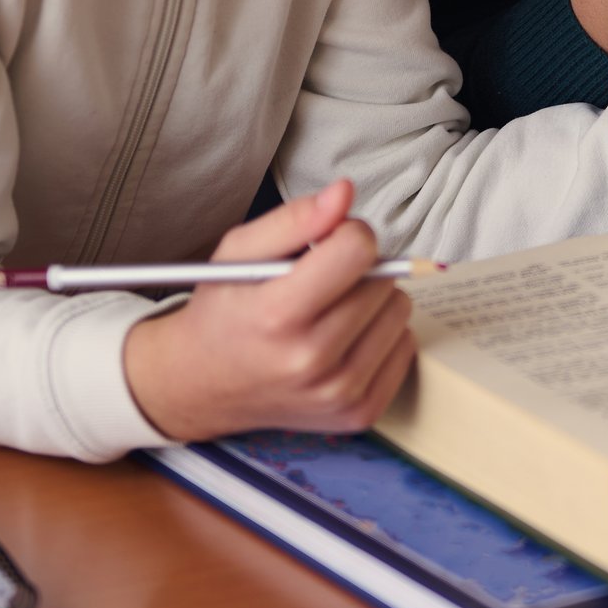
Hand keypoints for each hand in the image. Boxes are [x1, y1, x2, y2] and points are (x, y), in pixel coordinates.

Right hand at [122, 179, 416, 440]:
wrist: (202, 385)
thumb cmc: (224, 313)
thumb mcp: (239, 252)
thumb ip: (295, 219)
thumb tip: (345, 193)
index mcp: (278, 315)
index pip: (357, 250)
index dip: (347, 234)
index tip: (329, 242)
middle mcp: (311, 360)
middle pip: (382, 281)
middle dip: (358, 270)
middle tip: (322, 283)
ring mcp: (337, 392)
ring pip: (399, 312)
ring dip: (373, 301)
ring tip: (331, 310)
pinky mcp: (358, 413)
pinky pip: (405, 348)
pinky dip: (382, 335)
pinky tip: (345, 338)